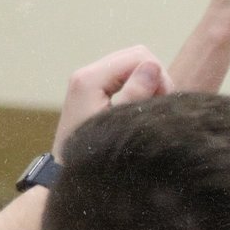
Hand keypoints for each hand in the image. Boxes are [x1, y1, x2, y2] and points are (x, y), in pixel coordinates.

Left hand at [53, 46, 168, 159]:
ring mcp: (88, 80)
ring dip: (148, 84)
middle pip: (136, 56)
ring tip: (149, 111)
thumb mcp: (118, 126)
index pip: (139, 56)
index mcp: (89, 79)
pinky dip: (138, 87)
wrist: (67, 174)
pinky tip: (139, 109)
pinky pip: (125, 75)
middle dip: (156, 78)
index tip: (163, 105)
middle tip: (159, 108)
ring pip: (133, 66)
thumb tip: (152, 66)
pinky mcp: (92, 88)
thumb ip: (136, 95)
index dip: (159, 77)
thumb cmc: (92, 157)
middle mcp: (86, 74)